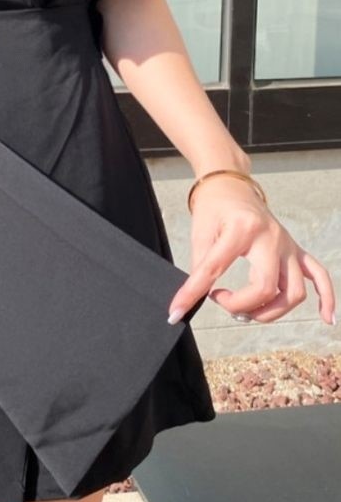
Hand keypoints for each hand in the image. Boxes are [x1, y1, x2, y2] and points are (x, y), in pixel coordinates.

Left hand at [167, 175, 336, 325]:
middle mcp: (270, 237)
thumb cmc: (214, 206)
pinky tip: (325, 318)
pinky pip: (319, 276)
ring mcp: (287, 244)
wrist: (230, 183)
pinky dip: (325, 299)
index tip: (176, 311)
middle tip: (220, 299)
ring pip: (294, 291)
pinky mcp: (295, 249)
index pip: (215, 269)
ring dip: (271, 311)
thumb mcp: (200, 233)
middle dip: (240, 305)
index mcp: (241, 228)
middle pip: (266, 287)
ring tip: (248, 310)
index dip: (193, 293)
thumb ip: (200, 266)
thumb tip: (192, 299)